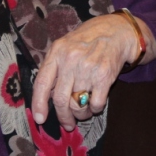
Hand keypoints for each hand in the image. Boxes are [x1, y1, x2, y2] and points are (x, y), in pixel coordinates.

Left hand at [31, 12, 155, 129]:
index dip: (39, 104)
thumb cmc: (87, 41)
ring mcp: (88, 68)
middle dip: (63, 117)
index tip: (40, 119)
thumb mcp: (65, 46)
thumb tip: (46, 96)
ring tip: (83, 112)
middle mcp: (71, 60)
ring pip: (78, 105)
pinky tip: (95, 104)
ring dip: (80, 114)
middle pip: (60, 99)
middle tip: (67, 124)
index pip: (42, 83)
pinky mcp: (104, 76)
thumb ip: (54, 67)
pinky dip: (94, 109)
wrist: (116, 32)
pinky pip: (95, 104)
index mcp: (57, 52)